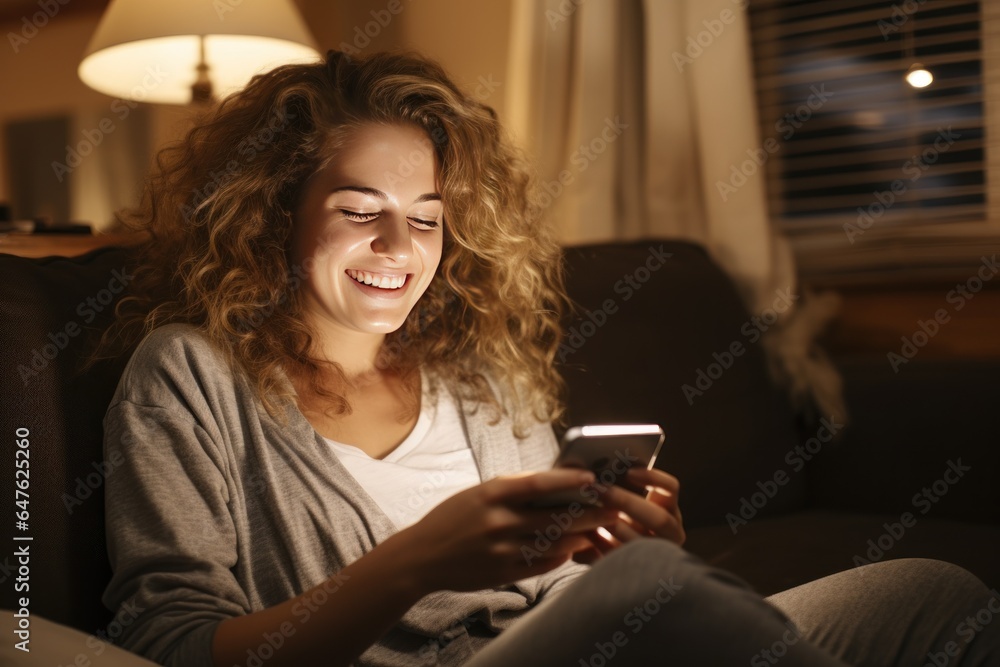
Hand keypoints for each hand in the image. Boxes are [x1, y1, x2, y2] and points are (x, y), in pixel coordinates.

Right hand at [394, 469, 618, 594]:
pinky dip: (560, 556)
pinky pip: (541, 564)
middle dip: (588, 513)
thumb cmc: (453, 518)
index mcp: (491, 495)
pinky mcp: (503, 572)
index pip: (539, 484)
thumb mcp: (478, 493)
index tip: (593, 479)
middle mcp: (498, 521)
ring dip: (579, 537)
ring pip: (554, 543)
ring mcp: (502, 549)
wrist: (423, 556)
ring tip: (597, 531)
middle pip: (555, 516)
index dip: (570, 481)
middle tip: (613, 509)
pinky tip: (572, 549)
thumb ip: (512, 489)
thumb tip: (553, 480)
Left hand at [583, 467, 684, 557]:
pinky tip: (588, 534)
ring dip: (614, 527)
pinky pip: (622, 557)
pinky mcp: (638, 569)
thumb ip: (614, 487)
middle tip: (597, 489)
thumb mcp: (617, 502)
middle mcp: (671, 532)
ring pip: (641, 541)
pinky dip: (604, 546)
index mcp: (669, 509)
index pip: (671, 488)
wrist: (611, 559)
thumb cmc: (612, 517)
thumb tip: (594, 469)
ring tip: (589, 514)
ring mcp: (658, 554)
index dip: (653, 478)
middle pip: (659, 517)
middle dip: (625, 502)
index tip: (628, 471)